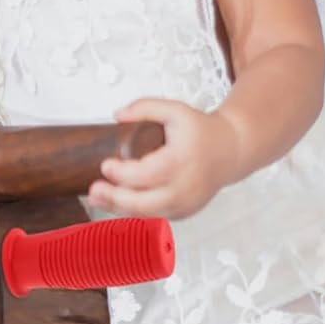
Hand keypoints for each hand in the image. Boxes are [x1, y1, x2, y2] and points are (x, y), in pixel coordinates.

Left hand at [88, 98, 241, 219]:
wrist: (231, 150)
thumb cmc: (203, 131)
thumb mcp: (175, 110)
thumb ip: (145, 107)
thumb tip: (116, 116)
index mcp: (181, 161)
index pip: (146, 174)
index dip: (122, 173)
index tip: (105, 165)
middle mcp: (185, 187)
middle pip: (144, 203)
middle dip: (115, 199)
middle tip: (94, 190)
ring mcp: (185, 203)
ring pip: (147, 214)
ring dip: (119, 209)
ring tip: (97, 199)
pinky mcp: (184, 212)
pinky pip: (155, 216)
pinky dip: (135, 212)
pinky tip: (118, 203)